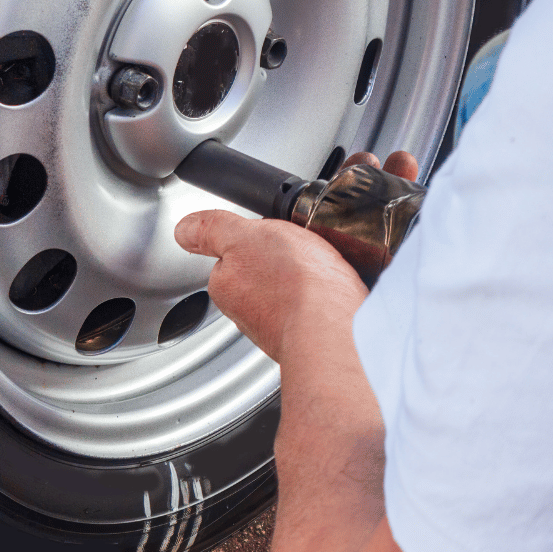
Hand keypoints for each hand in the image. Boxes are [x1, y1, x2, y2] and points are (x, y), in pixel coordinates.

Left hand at [173, 149, 418, 360]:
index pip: (241, 250)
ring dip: (338, 250)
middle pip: (283, 260)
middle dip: (305, 238)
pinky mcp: (339, 324)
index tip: (282, 220)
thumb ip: (213, 230)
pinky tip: (367, 262)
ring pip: (319, 272)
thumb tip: (185, 229)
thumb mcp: (243, 238)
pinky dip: (359, 272)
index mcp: (235, 286)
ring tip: (350, 236)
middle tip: (322, 225)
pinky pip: (348, 289)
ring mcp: (304, 318)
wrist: (344, 331)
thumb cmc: (294, 290)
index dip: (263, 229)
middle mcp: (266, 309)